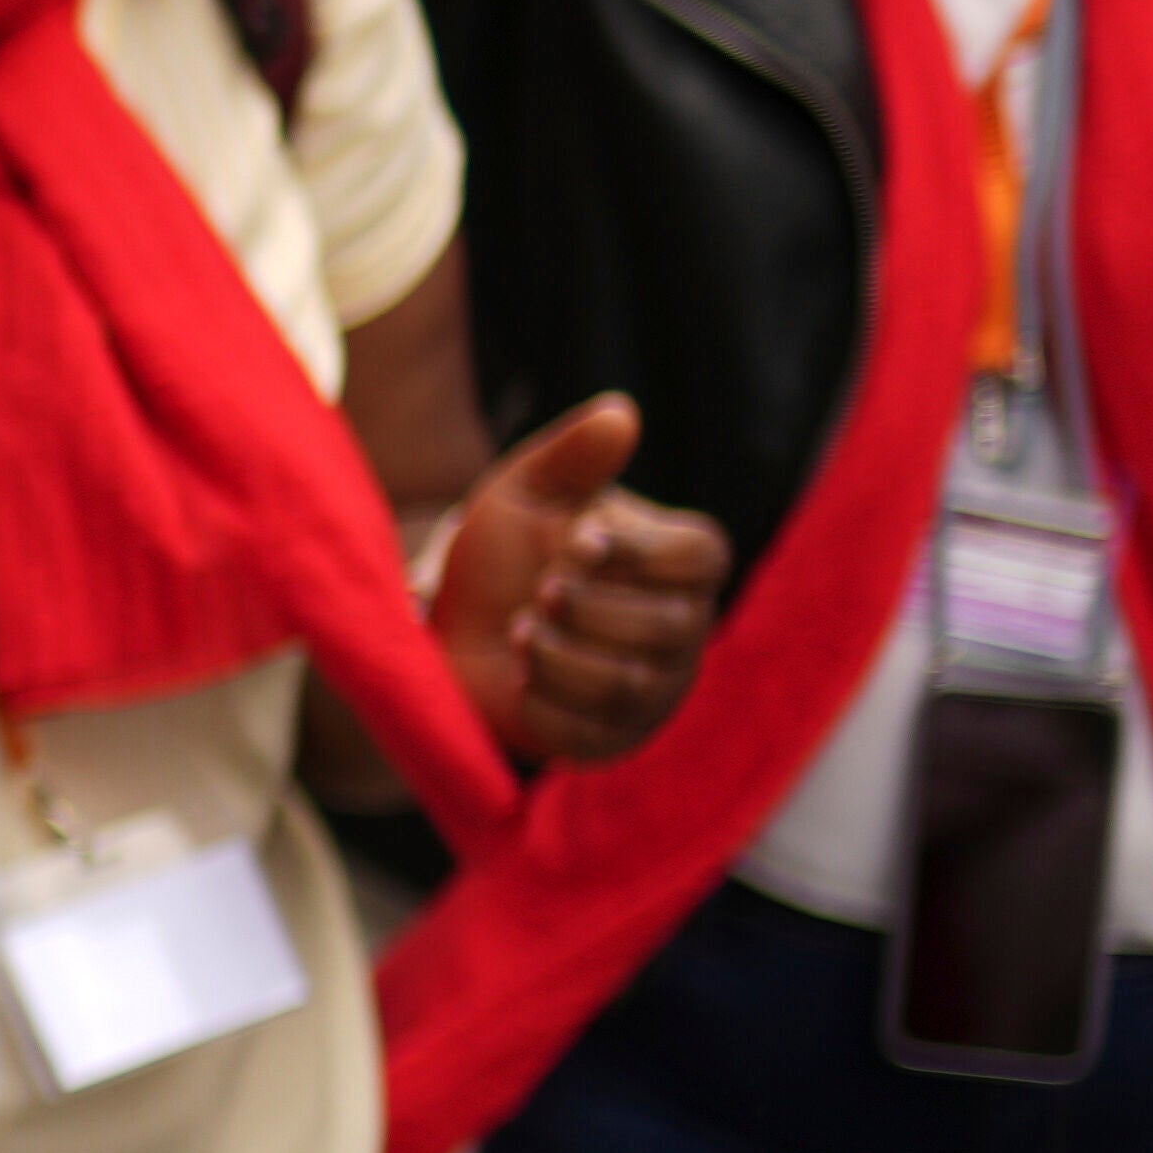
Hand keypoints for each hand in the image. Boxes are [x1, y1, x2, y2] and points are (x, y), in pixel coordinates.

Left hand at [426, 396, 730, 769]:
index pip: (702, 557)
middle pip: (668, 627)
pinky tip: (516, 676)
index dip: (643, 552)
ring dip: (560, 654)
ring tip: (517, 630)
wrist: (450, 625)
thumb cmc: (505, 549)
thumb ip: (572, 455)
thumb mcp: (526, 492)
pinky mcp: (609, 740)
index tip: (580, 542)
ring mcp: (652, 691)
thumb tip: (619, 412)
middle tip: (540, 590)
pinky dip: (541, 701)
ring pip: (628, 684)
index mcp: (677, 563)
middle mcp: (681, 628)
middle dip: (591, 608)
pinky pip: (588, 733)